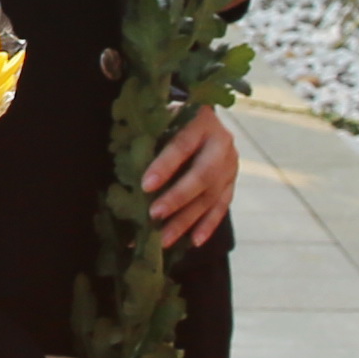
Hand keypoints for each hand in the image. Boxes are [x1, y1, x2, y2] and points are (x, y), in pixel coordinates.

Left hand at [143, 102, 241, 249]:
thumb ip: (151, 140)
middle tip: (154, 215)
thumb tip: (126, 171)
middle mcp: (221, 143)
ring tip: (165, 239)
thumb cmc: (172, 119)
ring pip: (211, 196)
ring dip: (187, 220)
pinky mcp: (232, 182)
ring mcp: (230, 164)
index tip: (145, 185)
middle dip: (177, 198)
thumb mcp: (163, 120)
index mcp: (201, 121)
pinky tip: (195, 241)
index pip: (182, 145)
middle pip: (202, 175)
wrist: (202, 116)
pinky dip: (208, 225)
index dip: (165, 166)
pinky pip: (222, 206)